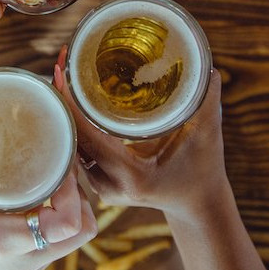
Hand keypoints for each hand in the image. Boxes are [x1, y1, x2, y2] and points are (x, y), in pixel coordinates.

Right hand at [0, 93, 96, 269]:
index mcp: (5, 241)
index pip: (69, 221)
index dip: (74, 189)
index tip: (60, 164)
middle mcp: (24, 262)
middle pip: (83, 230)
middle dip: (80, 196)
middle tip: (61, 167)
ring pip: (73, 241)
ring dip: (71, 210)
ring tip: (53, 182)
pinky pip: (55, 248)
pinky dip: (55, 224)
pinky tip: (36, 203)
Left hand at [52, 47, 225, 217]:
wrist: (195, 204)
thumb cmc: (202, 171)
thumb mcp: (207, 138)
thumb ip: (207, 104)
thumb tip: (209, 69)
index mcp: (132, 176)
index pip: (89, 137)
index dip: (72, 106)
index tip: (63, 75)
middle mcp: (109, 185)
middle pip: (73, 139)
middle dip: (63, 102)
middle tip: (59, 65)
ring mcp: (101, 185)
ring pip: (71, 145)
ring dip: (65, 112)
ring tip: (61, 75)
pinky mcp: (98, 179)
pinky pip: (78, 149)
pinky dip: (73, 123)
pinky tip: (69, 97)